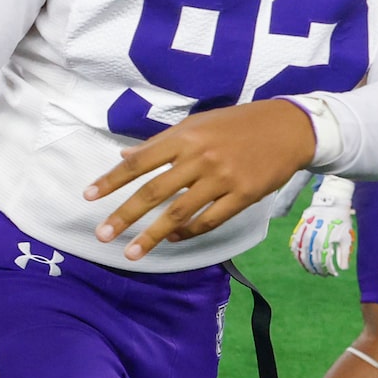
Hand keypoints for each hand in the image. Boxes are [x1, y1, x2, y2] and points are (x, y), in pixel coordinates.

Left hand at [85, 96, 314, 261]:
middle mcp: (200, 158)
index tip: (88, 196)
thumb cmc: (237, 124)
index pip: (140, 162)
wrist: (288, 127)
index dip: (112, 180)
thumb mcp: (197, 124)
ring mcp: (222, 178)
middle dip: (125, 215)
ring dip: (152, 235)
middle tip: (102, 235)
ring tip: (130, 253)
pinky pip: (209, 220)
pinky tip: (172, 239)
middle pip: (155, 192)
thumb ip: (161, 143)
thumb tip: (124, 157)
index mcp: (185, 137)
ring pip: (179, 212)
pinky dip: (187, 232)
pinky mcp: (243, 195)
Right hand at [289, 186, 354, 277]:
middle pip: (312, 260)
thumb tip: (344, 269)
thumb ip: (344, 254)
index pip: (324, 262)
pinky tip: (299, 258)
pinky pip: (294, 244)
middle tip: (322, 274)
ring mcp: (305, 234)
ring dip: (305, 264)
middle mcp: (313, 239)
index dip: (327, 270)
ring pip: (301, 254)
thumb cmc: (341, 220)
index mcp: (325, 241)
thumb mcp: (346, 237)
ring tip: (310, 270)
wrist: (331, 202)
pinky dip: (296, 252)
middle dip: (317, 269)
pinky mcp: (299, 228)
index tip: (332, 274)